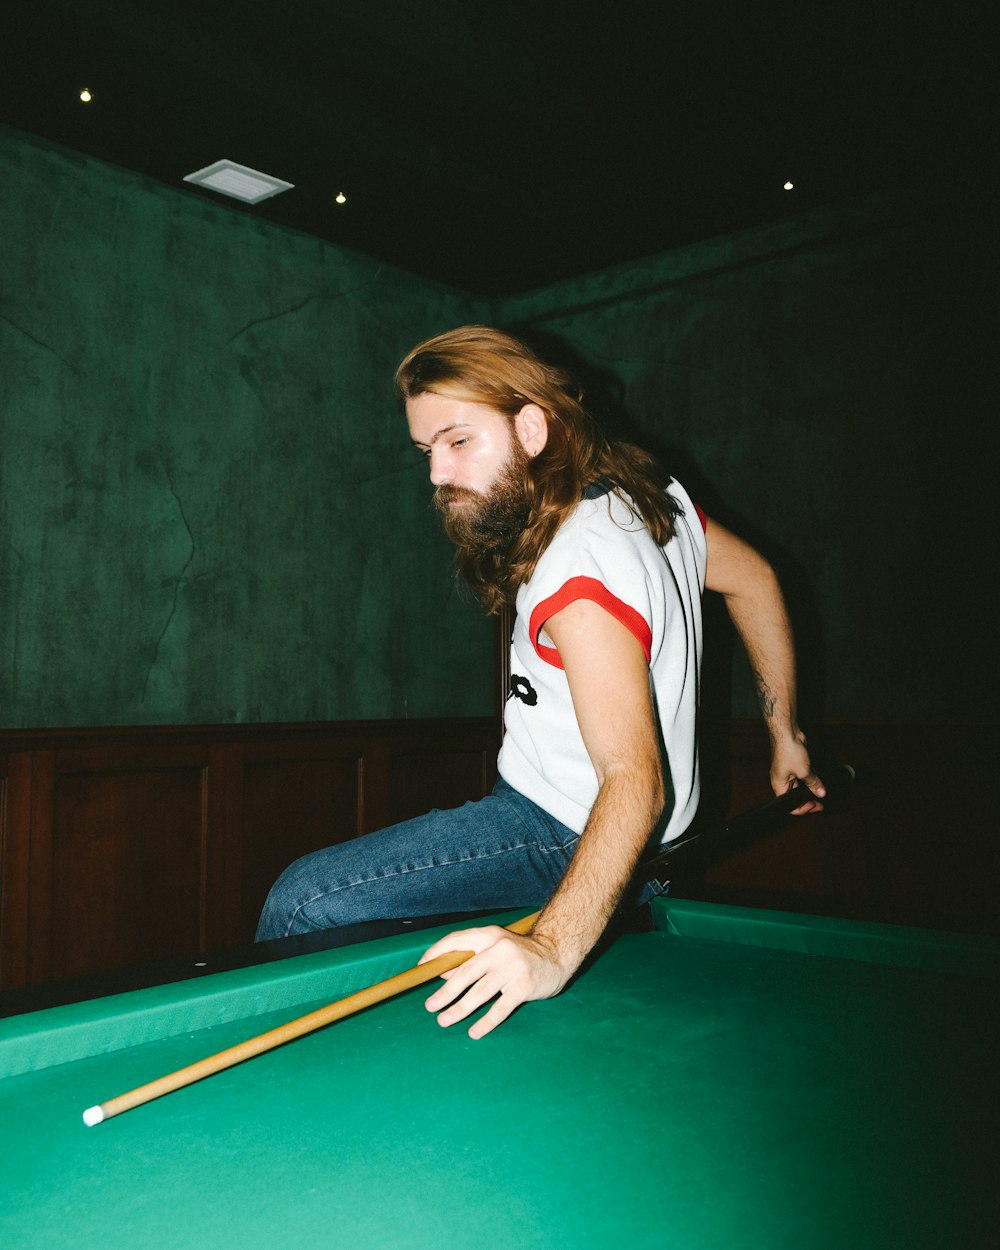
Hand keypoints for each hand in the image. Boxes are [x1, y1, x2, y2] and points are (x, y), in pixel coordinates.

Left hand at [418, 924, 569, 1038]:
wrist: (557, 954)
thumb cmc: (520, 955)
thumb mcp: (496, 948)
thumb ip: (472, 958)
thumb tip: (443, 974)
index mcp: (489, 936)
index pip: (457, 941)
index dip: (437, 953)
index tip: (423, 968)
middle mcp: (499, 949)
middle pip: (466, 972)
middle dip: (445, 992)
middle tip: (430, 1006)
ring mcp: (512, 967)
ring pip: (480, 992)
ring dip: (460, 1008)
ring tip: (444, 1020)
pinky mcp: (524, 985)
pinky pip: (500, 1007)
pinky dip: (486, 1022)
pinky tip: (474, 1032)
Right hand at [770, 730, 825, 814]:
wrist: (787, 733)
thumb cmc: (788, 751)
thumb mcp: (804, 771)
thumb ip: (813, 783)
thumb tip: (820, 793)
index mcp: (779, 785)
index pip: (789, 805)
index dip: (802, 808)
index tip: (814, 805)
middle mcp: (782, 780)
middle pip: (795, 795)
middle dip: (808, 799)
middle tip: (820, 801)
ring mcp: (788, 772)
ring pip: (800, 785)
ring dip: (810, 787)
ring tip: (820, 789)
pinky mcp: (794, 764)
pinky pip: (802, 775)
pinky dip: (810, 777)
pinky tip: (818, 777)